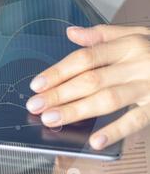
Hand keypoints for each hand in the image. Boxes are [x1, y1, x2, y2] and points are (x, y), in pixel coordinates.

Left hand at [26, 25, 149, 149]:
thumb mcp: (136, 33)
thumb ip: (102, 34)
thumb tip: (70, 32)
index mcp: (127, 45)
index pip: (85, 58)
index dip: (58, 71)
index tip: (36, 84)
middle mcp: (137, 64)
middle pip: (91, 80)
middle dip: (59, 94)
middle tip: (35, 106)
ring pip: (108, 100)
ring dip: (77, 110)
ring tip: (52, 119)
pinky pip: (137, 120)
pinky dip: (116, 131)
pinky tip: (95, 140)